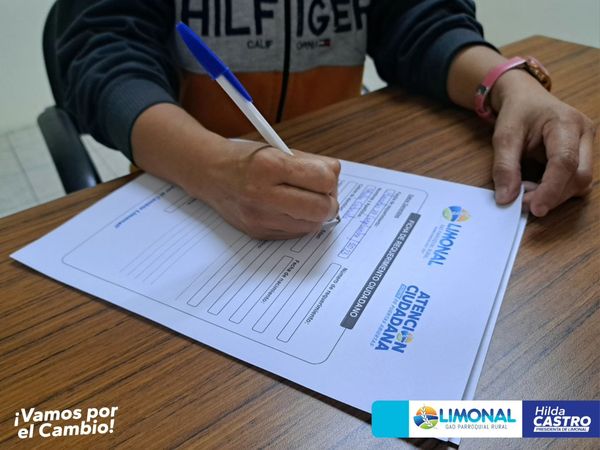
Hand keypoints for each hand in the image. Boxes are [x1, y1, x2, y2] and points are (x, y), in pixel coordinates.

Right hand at [132, 104, 339, 239]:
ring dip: (315, 214)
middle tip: (323, 195)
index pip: (323, 179)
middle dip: (329, 202)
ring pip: (311, 226)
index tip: (326, 178)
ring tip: (304, 200)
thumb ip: (311, 162)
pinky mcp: (258, 233)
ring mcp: (260, 218)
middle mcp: (263, 194)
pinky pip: (295, 234)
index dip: (330, 180)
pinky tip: (290, 209)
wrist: (210, 174)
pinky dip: (300, 223)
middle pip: (321, 209)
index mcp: (270, 166)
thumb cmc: (247, 159)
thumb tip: (335, 176)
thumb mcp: (278, 149)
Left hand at [490, 69, 594, 216]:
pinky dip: (555, 190)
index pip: (565, 162)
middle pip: (579, 176)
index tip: (534, 209)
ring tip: (525, 189)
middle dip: (551, 195)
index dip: (550, 189)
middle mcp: (584, 134)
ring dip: (553, 195)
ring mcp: (587, 146)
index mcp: (567, 123)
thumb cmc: (517, 112)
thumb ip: (504, 167)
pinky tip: (535, 186)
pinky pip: (574, 182)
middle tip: (521, 201)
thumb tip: (506, 199)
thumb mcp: (503, 136)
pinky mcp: (583, 156)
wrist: (525, 98)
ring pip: (580, 183)